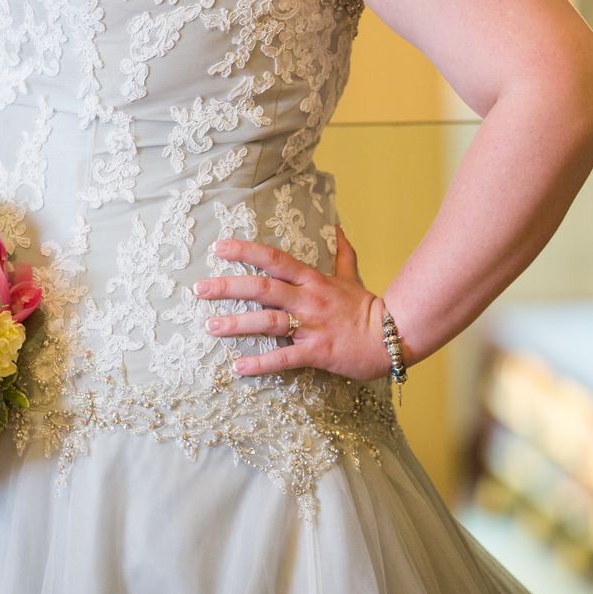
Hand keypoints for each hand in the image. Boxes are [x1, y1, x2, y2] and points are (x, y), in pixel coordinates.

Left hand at [194, 226, 390, 380]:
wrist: (393, 336)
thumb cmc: (367, 308)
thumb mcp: (351, 276)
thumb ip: (342, 252)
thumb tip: (338, 226)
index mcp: (312, 279)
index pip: (273, 259)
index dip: (245, 251)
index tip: (219, 248)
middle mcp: (307, 299)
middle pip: (262, 288)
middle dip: (228, 287)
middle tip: (199, 289)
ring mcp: (311, 326)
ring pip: (267, 322)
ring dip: (236, 324)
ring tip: (210, 326)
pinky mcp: (317, 353)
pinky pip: (284, 358)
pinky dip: (260, 363)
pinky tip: (238, 367)